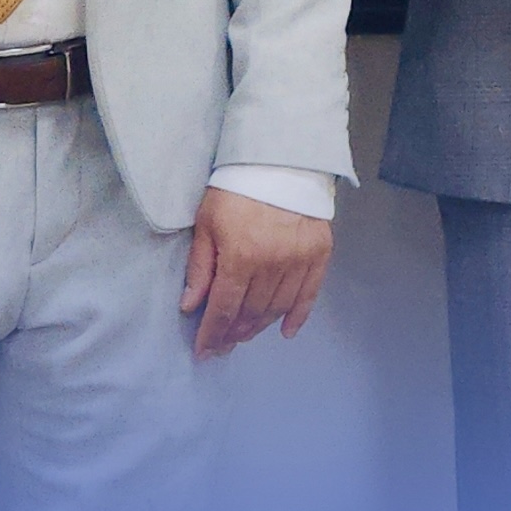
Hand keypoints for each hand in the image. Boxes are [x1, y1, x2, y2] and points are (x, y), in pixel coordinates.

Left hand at [182, 186, 332, 359]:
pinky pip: (309, 295)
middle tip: (222, 344)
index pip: (224, 308)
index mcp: (241, 257)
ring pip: (277, 308)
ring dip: (258, 327)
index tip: (203, 352)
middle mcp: (273, 264)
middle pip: (250, 312)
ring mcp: (300, 261)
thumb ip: (199, 267)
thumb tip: (190, 306)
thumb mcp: (207, 223)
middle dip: (233, 333)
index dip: (212, 333)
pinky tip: (285, 332)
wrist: (280, 159)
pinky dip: (298, 317)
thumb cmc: (235, 189)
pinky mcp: (320, 254)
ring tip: (244, 335)